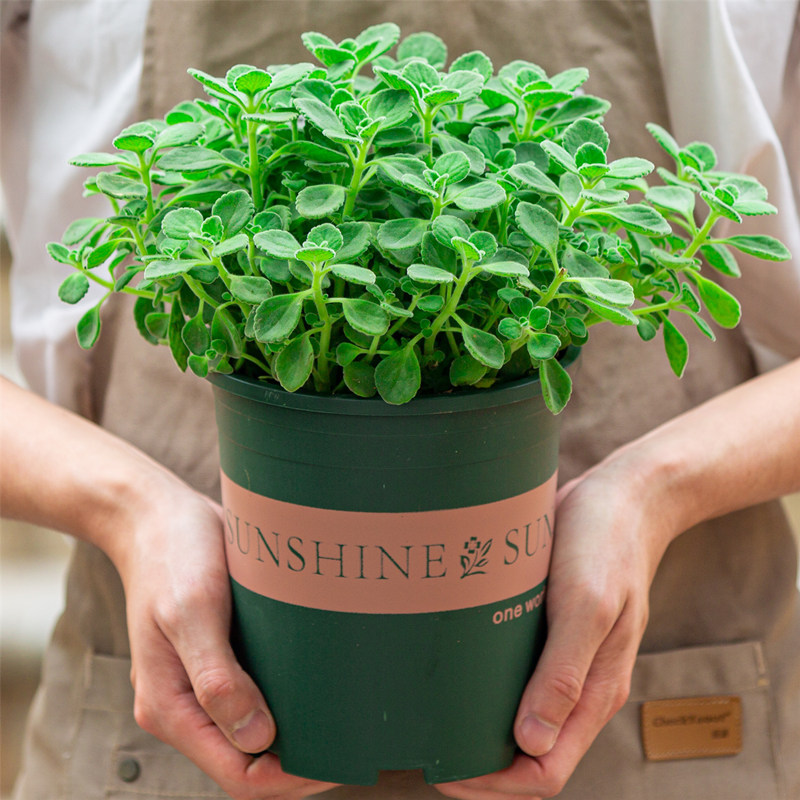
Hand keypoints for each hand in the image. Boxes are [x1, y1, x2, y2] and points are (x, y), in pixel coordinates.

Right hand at [116, 483, 337, 799]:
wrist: (156, 516)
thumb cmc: (172, 556)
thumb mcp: (192, 611)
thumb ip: (217, 678)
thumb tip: (258, 740)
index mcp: (171, 707)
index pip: (237, 774)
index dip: (289, 777)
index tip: (337, 755)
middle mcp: (187, 705)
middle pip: (251, 760)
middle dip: (301, 761)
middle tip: (355, 738)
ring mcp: (205, 683)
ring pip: (257, 732)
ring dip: (299, 732)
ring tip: (346, 717)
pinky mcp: (222, 659)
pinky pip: (259, 695)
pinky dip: (290, 700)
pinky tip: (323, 684)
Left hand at [436, 453, 675, 798]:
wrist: (624, 496)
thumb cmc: (607, 544)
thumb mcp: (588, 604)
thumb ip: (565, 672)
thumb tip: (531, 744)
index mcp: (594, 691)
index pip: (545, 771)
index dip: (495, 783)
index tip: (445, 768)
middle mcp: (577, 685)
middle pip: (527, 753)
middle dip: (478, 764)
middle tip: (426, 745)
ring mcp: (561, 659)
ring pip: (517, 718)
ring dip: (477, 727)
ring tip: (430, 717)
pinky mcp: (545, 631)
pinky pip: (514, 677)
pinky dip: (483, 687)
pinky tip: (450, 672)